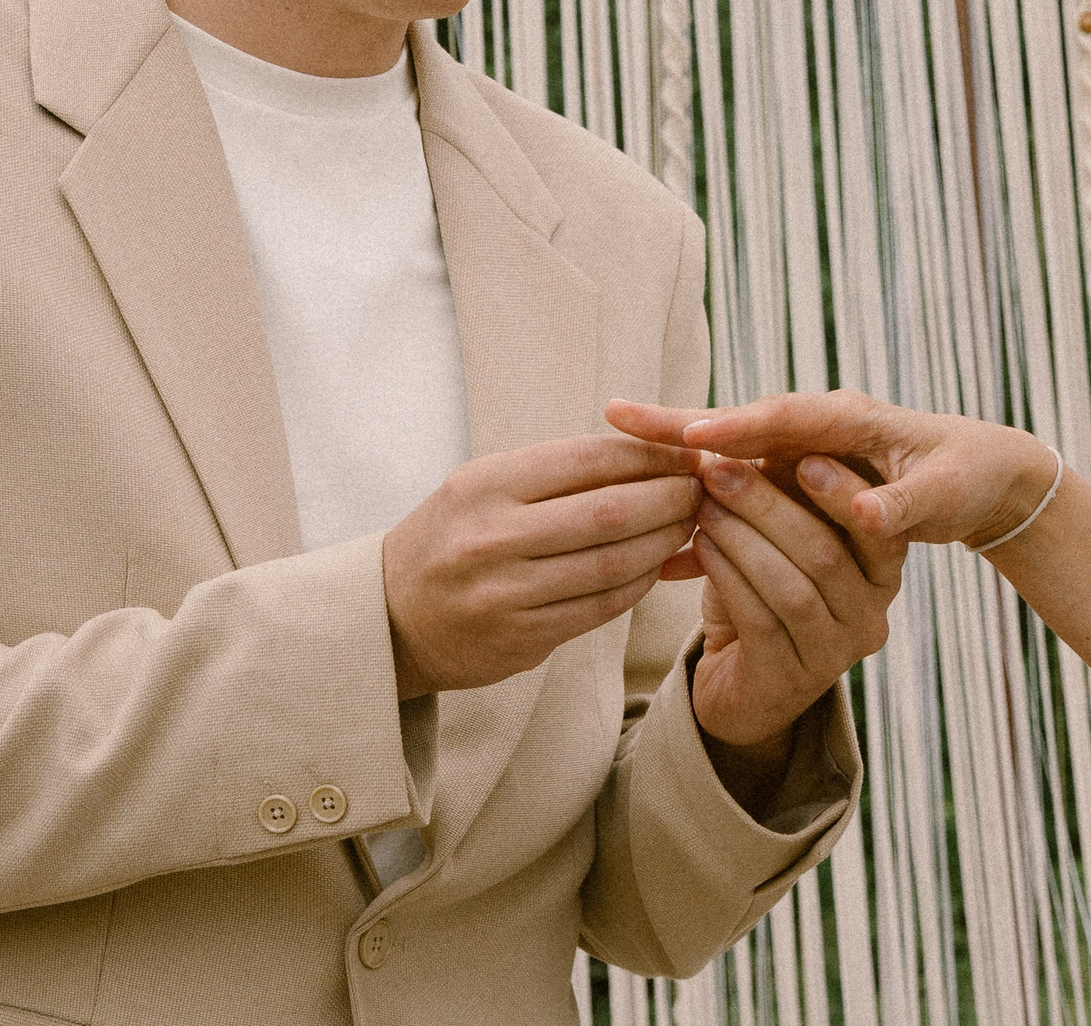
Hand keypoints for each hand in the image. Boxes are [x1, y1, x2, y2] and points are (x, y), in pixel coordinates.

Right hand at [381, 435, 702, 699]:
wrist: (389, 615)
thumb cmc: (455, 535)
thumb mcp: (486, 485)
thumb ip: (558, 471)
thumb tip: (655, 451)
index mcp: (486, 485)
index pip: (590, 459)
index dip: (651, 455)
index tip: (687, 453)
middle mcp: (491, 537)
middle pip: (611, 512)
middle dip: (670, 499)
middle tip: (701, 491)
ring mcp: (504, 593)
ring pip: (613, 565)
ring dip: (664, 544)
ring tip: (688, 526)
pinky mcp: (519, 639)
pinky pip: (599, 609)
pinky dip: (638, 585)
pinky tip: (655, 567)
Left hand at [607, 401, 907, 751]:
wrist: (738, 683)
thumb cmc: (760, 595)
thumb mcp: (780, 539)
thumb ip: (783, 498)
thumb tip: (748, 437)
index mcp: (881, 573)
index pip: (879, 529)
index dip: (842, 492)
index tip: (801, 455)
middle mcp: (871, 616)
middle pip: (826, 554)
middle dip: (769, 506)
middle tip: (719, 470)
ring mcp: (835, 654)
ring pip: (793, 586)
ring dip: (742, 537)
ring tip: (702, 503)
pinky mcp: (791, 681)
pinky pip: (761, 619)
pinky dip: (727, 576)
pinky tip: (700, 547)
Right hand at [610, 391, 1057, 549]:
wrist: (977, 473)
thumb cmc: (963, 475)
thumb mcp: (942, 493)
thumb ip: (901, 506)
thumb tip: (867, 518)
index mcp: (850, 419)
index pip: (785, 418)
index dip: (738, 427)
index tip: (694, 438)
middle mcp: (815, 428)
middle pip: (737, 424)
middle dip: (679, 424)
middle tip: (617, 416)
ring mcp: (799, 451)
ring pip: (727, 456)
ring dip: (676, 460)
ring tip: (614, 456)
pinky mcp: (792, 478)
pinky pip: (738, 489)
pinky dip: (703, 508)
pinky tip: (662, 541)